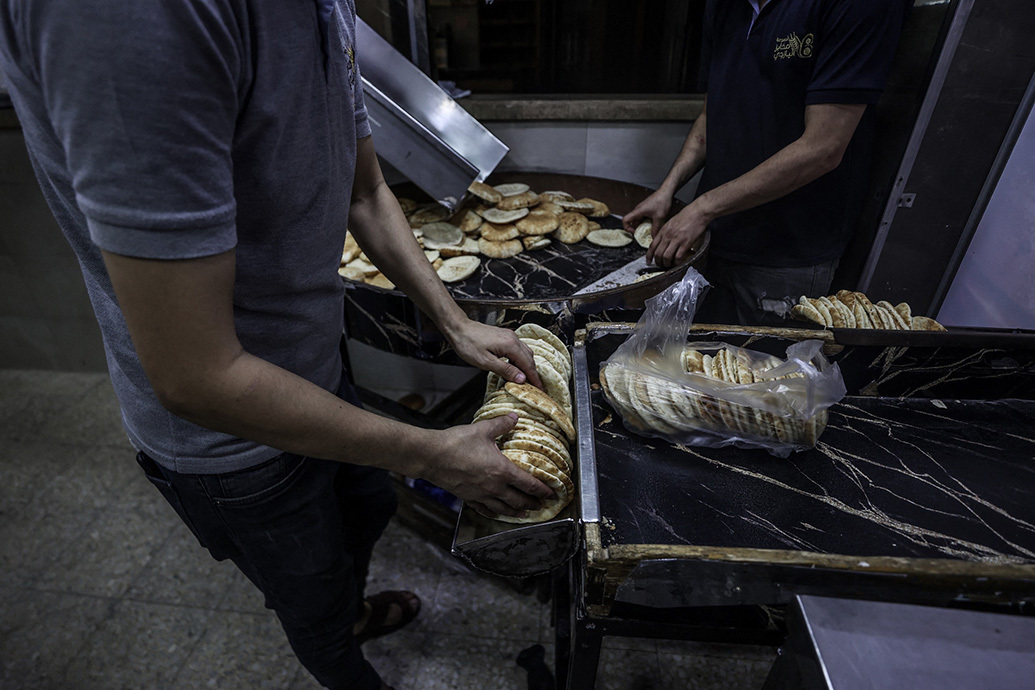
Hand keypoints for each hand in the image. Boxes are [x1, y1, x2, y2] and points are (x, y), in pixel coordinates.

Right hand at [422, 414, 555, 517]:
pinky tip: (496, 513)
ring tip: (524, 514)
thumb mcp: (482, 429)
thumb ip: (502, 424)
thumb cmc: (456, 443)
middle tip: (541, 506)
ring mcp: (480, 494)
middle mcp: (494, 486)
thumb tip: (514, 417)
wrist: (431, 456)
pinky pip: (484, 510)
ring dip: (516, 512)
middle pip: (518, 500)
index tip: (551, 493)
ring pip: (503, 509)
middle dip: (532, 504)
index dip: (542, 490)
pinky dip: (494, 513)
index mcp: (502, 470)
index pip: (528, 484)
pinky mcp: (467, 498)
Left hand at [445, 318, 542, 389]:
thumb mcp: (486, 362)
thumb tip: (522, 379)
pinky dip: (521, 359)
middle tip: (535, 387)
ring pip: (525, 353)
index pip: (528, 364)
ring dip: (527, 366)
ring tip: (526, 379)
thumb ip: (506, 370)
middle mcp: (513, 338)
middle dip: (533, 373)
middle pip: (529, 358)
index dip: (534, 378)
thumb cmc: (468, 344)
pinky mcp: (505, 336)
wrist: (458, 328)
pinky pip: (518, 349)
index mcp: (510, 345)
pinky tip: (516, 367)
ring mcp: (510, 336)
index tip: (539, 389)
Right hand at [622, 190, 673, 235]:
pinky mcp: (647, 210)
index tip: (634, 233)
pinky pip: (645, 219)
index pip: (625, 220)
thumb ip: (656, 229)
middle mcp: (638, 210)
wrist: (667, 192)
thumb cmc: (662, 200)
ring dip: (645, 227)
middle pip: (634, 223)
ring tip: (652, 230)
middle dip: (639, 230)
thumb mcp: (659, 217)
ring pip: (640, 221)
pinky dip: (648, 223)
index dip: (627, 228)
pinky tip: (655, 224)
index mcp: (638, 211)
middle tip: (646, 235)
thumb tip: (653, 237)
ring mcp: (643, 210)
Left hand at [646, 201, 709, 267]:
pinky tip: (679, 262)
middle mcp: (668, 236)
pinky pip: (678, 256)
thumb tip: (663, 242)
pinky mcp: (686, 242)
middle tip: (661, 265)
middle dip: (658, 262)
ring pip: (666, 257)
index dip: (649, 256)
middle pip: (658, 254)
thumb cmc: (686, 215)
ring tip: (670, 265)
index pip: (652, 246)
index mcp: (663, 231)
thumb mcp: (671, 223)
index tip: (649, 261)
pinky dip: (677, 262)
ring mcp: (676, 239)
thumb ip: (665, 232)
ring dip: (667, 264)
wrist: (698, 211)